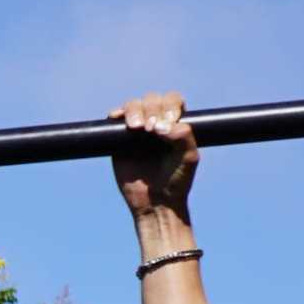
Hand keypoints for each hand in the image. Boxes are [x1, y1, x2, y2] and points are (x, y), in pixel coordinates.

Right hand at [109, 93, 197, 220]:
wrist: (155, 203)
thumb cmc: (176, 181)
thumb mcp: (189, 158)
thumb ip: (183, 136)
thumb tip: (159, 124)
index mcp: (175, 123)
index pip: (172, 100)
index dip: (169, 105)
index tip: (169, 121)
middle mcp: (155, 122)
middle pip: (152, 99)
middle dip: (152, 109)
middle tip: (151, 130)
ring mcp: (136, 130)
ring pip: (133, 105)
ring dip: (134, 110)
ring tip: (136, 128)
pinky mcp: (119, 139)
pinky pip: (114, 118)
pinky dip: (115, 114)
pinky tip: (117, 118)